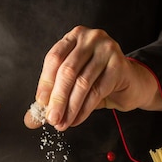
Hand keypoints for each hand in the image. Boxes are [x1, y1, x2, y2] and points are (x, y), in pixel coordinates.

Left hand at [24, 25, 161, 130]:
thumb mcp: (72, 86)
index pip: (54, 58)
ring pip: (82, 83)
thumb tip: (30, 120)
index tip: (40, 105)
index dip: (45, 83)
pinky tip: (76, 120)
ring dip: (70, 108)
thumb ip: (51, 99)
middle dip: (57, 99)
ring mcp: (107, 49)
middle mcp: (90, 38)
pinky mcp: (119, 66)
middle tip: (51, 119)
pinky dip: (84, 110)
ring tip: (62, 124)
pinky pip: (97, 92)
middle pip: (67, 71)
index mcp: (74, 37)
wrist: (130, 84)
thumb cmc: (98, 81)